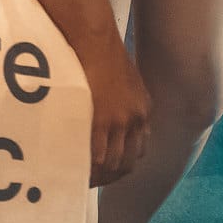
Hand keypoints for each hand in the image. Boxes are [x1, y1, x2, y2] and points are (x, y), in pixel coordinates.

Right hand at [80, 35, 151, 184]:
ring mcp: (121, 121)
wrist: (96, 40)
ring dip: (101, 176)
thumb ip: (124, 101)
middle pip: (130, 161)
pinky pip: (99, 156)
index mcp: (143, 109)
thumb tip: (112, 114)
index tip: (110, 170)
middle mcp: (137, 119)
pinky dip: (91, 169)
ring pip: (115, 163)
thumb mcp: (125, 81)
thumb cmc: (104, 54)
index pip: (140, 147)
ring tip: (83, 180)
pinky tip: (79, 172)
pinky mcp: (103, 120)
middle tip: (95, 181)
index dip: (125, 162)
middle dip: (113, 176)